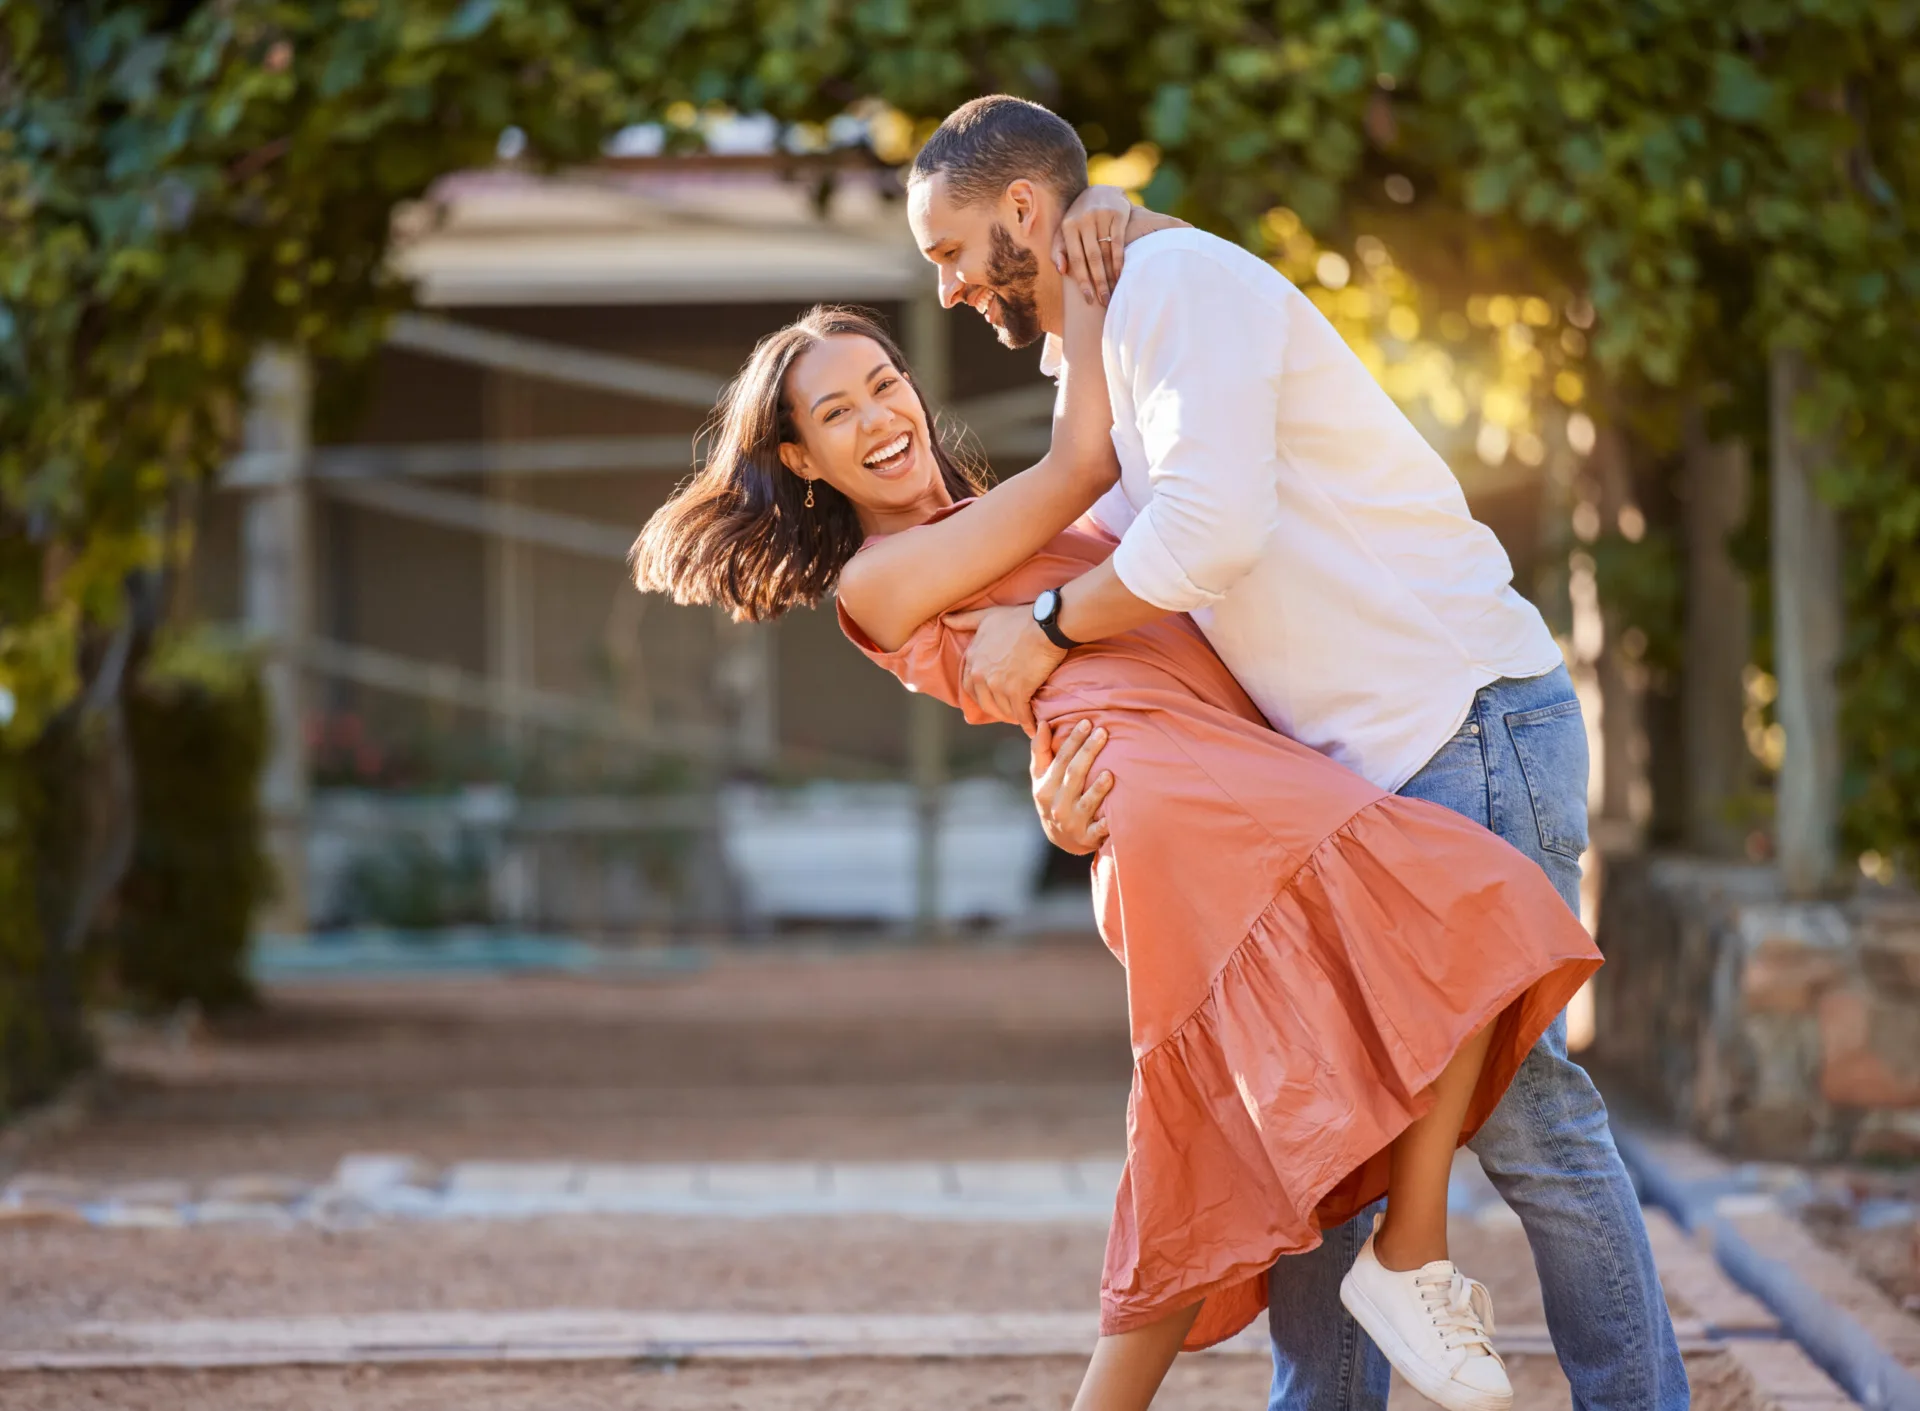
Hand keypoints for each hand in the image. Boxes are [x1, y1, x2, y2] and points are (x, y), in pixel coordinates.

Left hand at [945, 602, 1066, 730]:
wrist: (1046, 625)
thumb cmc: (1020, 619)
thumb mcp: (988, 616)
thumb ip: (965, 620)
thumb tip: (946, 620)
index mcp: (973, 658)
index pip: (970, 687)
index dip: (983, 695)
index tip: (994, 697)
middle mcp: (980, 674)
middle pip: (985, 703)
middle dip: (997, 709)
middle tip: (1010, 710)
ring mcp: (997, 684)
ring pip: (1003, 711)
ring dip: (1013, 717)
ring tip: (1022, 717)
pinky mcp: (1017, 692)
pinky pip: (1020, 715)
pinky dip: (1028, 723)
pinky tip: (1033, 727)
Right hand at [1030, 718, 1113, 853]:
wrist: (1062, 838)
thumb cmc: (1053, 798)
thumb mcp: (1041, 778)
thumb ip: (1040, 751)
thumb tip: (1042, 722)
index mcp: (1044, 787)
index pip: (1059, 759)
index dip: (1072, 741)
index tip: (1086, 722)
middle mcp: (1057, 804)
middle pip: (1073, 775)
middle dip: (1087, 752)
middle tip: (1103, 732)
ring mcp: (1072, 822)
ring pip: (1086, 803)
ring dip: (1097, 789)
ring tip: (1109, 772)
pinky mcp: (1087, 837)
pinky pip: (1097, 830)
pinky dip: (1105, 825)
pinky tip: (1112, 817)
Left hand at [1054, 185, 1132, 306]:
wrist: (1101, 192)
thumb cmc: (1079, 219)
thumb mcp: (1065, 231)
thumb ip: (1059, 250)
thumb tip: (1061, 270)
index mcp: (1068, 226)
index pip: (1075, 259)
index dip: (1082, 281)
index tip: (1089, 299)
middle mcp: (1084, 219)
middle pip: (1092, 258)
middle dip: (1098, 282)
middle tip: (1104, 301)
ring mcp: (1101, 216)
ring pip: (1106, 252)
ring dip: (1110, 275)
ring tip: (1114, 292)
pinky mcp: (1118, 214)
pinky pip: (1118, 242)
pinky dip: (1120, 260)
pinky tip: (1121, 275)